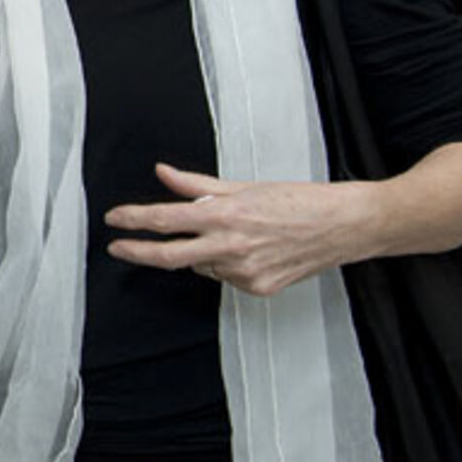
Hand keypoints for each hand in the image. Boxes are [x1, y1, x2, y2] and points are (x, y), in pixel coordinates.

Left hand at [104, 163, 372, 295]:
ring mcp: (245, 272)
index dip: (133, 220)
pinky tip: (251, 249)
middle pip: (169, 257)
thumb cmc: (301, 200)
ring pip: (201, 266)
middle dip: (137, 253)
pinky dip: (225, 263)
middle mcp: (232, 247)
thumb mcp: (244, 186)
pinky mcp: (259, 288)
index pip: (165, 220)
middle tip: (117, 248)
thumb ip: (197, 185)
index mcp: (226, 215)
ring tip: (232, 233)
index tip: (115, 220)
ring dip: (200, 252)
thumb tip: (163, 173)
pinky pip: (226, 277)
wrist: (346, 225)